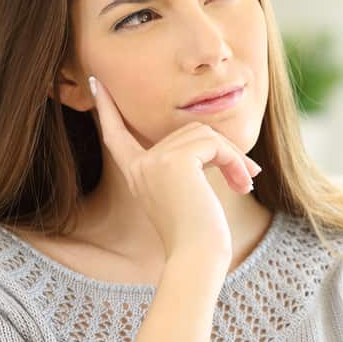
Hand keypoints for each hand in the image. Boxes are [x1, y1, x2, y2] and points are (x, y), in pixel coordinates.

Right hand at [90, 75, 261, 262]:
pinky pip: (214, 144)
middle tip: (246, 176)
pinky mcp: (175, 161)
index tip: (96, 84)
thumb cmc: (197, 236)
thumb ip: (185, 165)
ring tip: (244, 183)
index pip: (116, 135)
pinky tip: (241, 184)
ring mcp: (155, 161)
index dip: (107, 109)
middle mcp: (140, 165)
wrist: (197, 258)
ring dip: (232, 157)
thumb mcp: (185, 194)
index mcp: (136, 174)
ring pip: (205, 135)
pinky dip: (234, 161)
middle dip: (221, 151)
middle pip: (187, 132)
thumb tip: (213, 141)